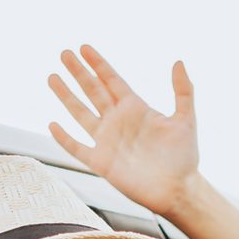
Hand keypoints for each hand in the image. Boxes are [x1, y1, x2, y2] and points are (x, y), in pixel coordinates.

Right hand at [48, 44, 200, 217]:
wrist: (177, 190)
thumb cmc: (184, 157)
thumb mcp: (185, 119)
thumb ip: (183, 91)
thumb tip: (179, 61)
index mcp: (135, 108)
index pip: (112, 80)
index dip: (98, 64)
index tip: (84, 47)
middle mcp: (118, 121)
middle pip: (92, 91)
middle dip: (78, 72)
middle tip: (64, 53)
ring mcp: (107, 141)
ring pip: (80, 113)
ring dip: (66, 96)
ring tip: (52, 77)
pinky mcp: (101, 163)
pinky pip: (77, 148)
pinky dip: (64, 138)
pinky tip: (53, 125)